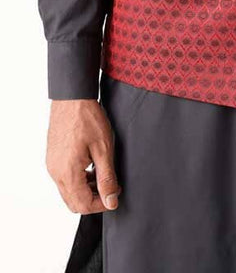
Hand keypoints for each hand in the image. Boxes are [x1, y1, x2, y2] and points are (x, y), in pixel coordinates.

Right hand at [46, 99, 120, 213]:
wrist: (72, 96)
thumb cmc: (87, 118)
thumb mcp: (103, 148)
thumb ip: (107, 178)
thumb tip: (111, 201)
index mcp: (67, 172)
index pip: (83, 205)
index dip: (102, 204)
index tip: (116, 193)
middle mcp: (55, 172)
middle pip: (73, 202)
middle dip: (94, 199)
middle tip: (111, 186)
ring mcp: (51, 164)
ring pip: (68, 191)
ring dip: (86, 190)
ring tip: (103, 174)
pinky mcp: (52, 157)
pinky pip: (63, 179)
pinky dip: (78, 180)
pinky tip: (91, 165)